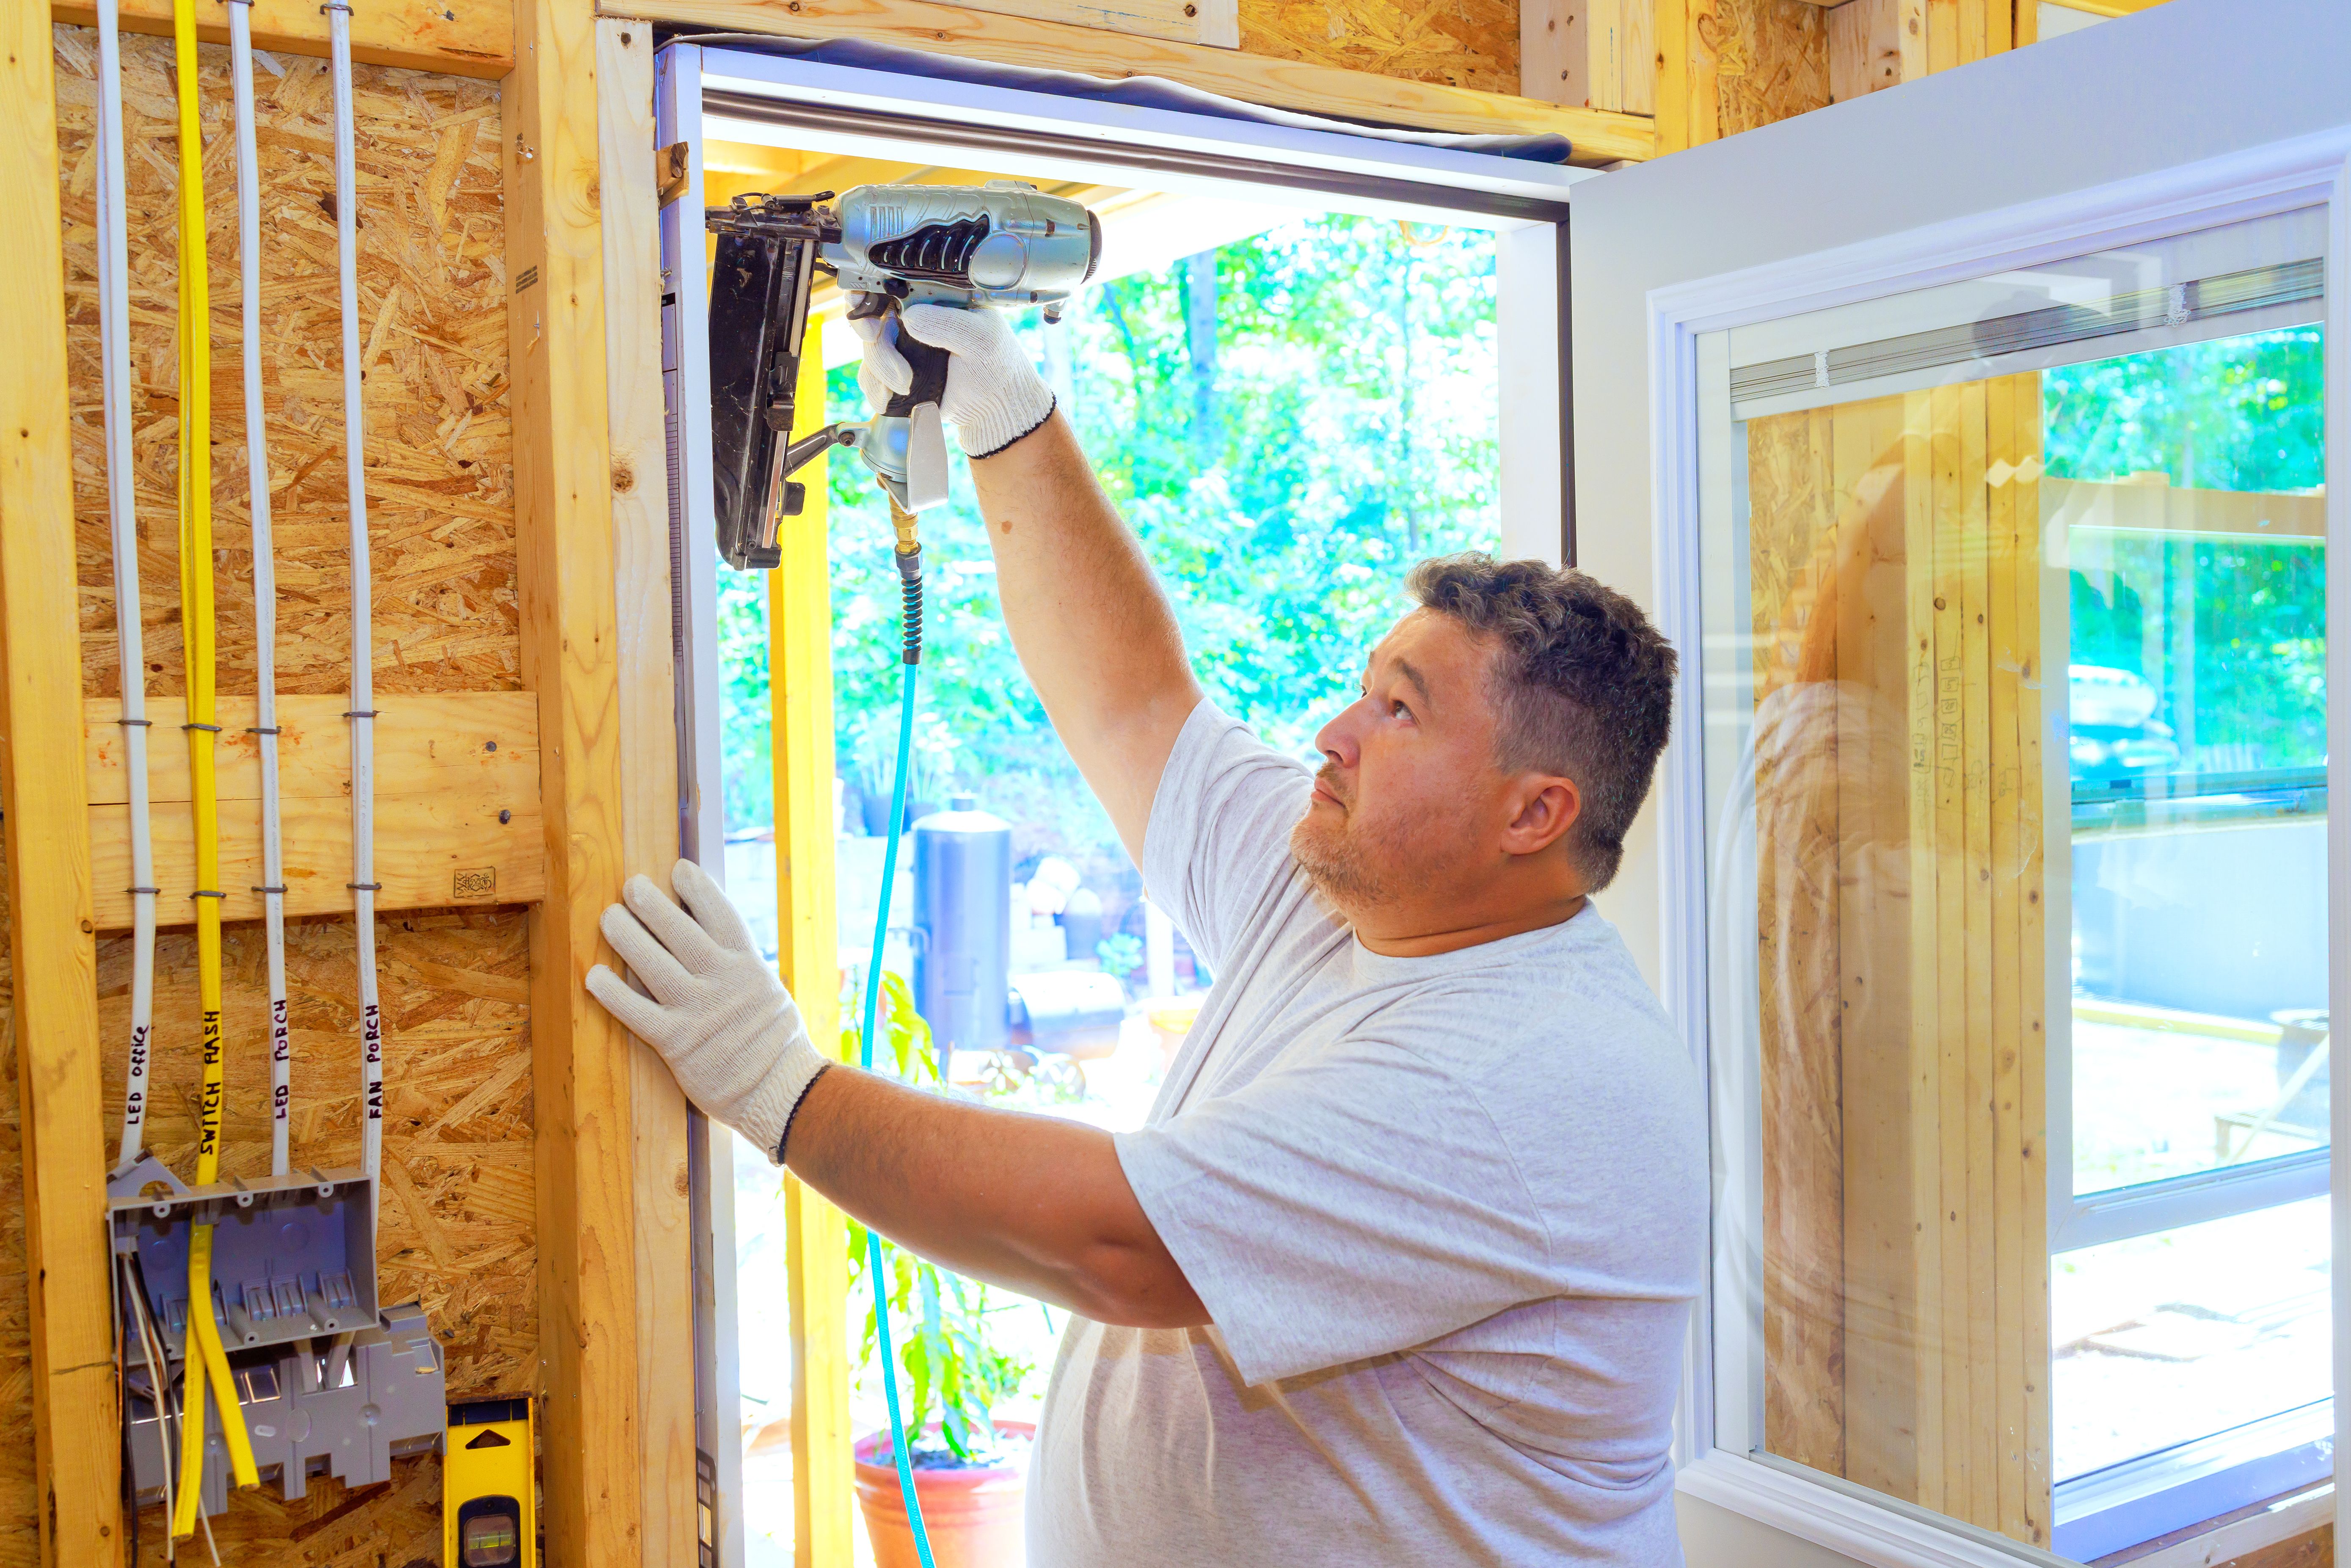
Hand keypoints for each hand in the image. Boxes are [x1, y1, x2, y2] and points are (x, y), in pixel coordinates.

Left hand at [585, 859, 827, 1163]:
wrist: (782, 1091)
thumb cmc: (776, 1042)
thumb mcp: (768, 991)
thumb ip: (740, 965)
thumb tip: (711, 935)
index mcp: (749, 965)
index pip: (720, 914)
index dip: (698, 888)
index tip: (678, 869)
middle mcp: (722, 981)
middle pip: (680, 931)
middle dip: (651, 904)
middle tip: (631, 885)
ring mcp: (698, 1011)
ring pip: (653, 963)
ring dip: (626, 936)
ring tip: (609, 916)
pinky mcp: (676, 1043)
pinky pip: (636, 1012)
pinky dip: (612, 992)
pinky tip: (594, 975)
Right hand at [848, 295, 1055, 458]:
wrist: (996, 406)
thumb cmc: (996, 363)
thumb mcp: (981, 337)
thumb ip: (948, 323)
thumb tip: (910, 317)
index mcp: (931, 299)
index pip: (891, 283)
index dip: (869, 287)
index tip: (862, 300)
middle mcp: (911, 320)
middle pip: (869, 316)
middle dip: (866, 327)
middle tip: (874, 335)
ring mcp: (902, 349)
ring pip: (869, 351)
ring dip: (882, 367)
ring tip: (907, 382)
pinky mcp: (896, 377)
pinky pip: (870, 380)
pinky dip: (879, 389)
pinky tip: (901, 393)